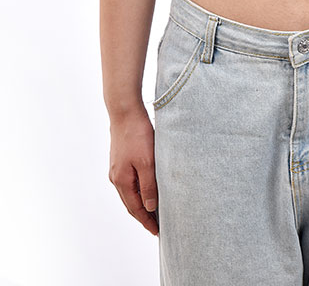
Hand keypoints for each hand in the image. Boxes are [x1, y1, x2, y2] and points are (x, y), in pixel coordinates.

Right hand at [108, 104, 158, 235]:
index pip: (135, 209)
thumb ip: (149, 185)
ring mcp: (116, 169)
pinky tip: (147, 189)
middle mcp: (116, 177)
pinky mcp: (120, 160)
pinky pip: (130, 182)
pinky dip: (138, 190)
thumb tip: (150, 207)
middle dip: (143, 216)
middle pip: (130, 203)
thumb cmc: (137, 135)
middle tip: (157, 226)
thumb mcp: (147, 162)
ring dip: (141, 203)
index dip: (146, 221)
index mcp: (121, 181)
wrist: (125, 112)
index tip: (157, 232)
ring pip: (130, 193)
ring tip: (155, 211)